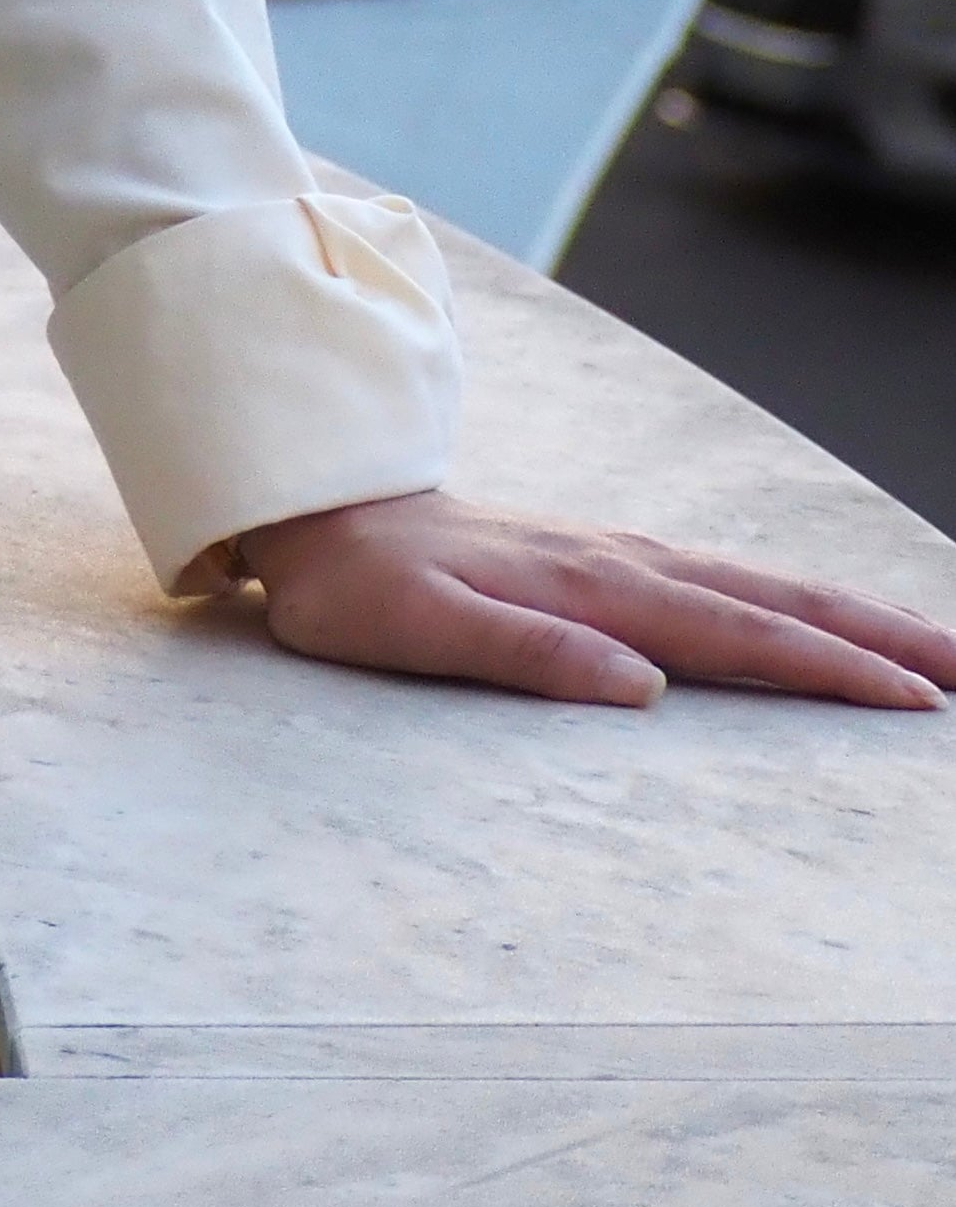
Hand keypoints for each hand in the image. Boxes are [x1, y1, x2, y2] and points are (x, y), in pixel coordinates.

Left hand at [242, 490, 955, 709]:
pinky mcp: (600, 557)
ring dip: (847, 615)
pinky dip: (787, 599)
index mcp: (593, 590)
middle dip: (879, 637)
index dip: (830, 669)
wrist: (312, 506)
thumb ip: (525, 655)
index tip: (917, 700)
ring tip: (929, 647)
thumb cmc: (357, 586)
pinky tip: (811, 616)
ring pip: (756, 585)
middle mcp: (620, 563)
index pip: (738, 637)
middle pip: (774, 602)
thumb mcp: (417, 629)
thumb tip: (638, 686)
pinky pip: (721, 580)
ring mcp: (616, 554)